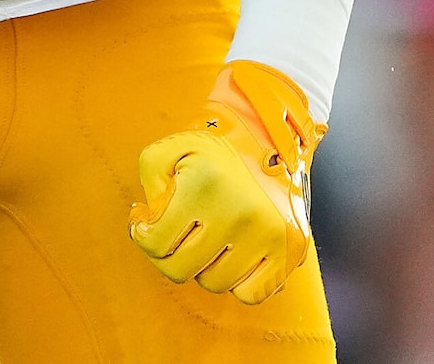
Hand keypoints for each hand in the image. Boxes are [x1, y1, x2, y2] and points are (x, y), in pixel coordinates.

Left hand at [132, 60, 321, 302]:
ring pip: (214, 283)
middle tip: (180, 233)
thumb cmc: (215, 150)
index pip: (155, 243)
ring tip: (212, 236)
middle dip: (172, 252)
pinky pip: (249, 294)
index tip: (149, 223)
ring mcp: (267, 233)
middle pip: (181, 270)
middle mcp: (239, 212)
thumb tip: (147, 223)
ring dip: (207, 265)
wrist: (273, 139)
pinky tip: (235, 255)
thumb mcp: (173, 149)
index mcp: (205, 185)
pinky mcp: (289, 250)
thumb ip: (150, 180)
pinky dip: (239, 281)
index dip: (144, 234)